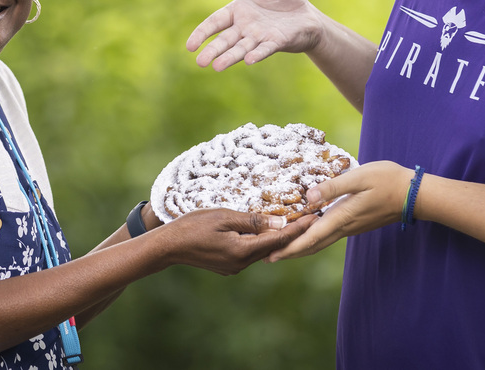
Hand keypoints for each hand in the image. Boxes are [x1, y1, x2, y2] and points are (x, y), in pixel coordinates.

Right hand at [160, 208, 316, 275]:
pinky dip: (261, 241)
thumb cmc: (194, 226)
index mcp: (242, 251)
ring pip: (262, 251)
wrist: (169, 246)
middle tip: (311, 217)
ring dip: (276, 237)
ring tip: (294, 221)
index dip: (298, 229)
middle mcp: (242, 264)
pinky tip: (266, 230)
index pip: (278, 240)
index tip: (315, 217)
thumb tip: (280, 222)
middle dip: (292, 232)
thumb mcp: (224, 217)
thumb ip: (252, 221)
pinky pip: (251, 252)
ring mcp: (235, 267)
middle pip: (273, 248)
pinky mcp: (229, 266)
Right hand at [186, 0, 322, 70]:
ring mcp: (260, 37)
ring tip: (217, 67)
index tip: (190, 46)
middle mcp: (245, 28)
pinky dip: (257, 54)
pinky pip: (264, 49)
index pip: (214, 23)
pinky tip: (249, 60)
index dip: (202, 33)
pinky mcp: (276, 42)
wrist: (308, 13)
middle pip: (225, 40)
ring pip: (241, 48)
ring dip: (230, 57)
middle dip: (213, 51)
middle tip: (200, 62)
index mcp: (237, 12)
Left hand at [266, 161, 409, 261]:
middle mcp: (345, 226)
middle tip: (269, 257)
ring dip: (301, 246)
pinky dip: (314, 237)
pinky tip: (309, 231)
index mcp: (342, 216)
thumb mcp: (359, 178)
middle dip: (290, 251)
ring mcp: (352, 227)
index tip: (271, 255)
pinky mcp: (357, 223)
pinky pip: (330, 234)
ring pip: (321, 241)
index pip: (310, 238)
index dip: (289, 247)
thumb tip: (308, 197)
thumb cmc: (388, 180)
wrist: (415, 194)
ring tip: (284, 247)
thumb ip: (333, 186)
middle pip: (313, 245)